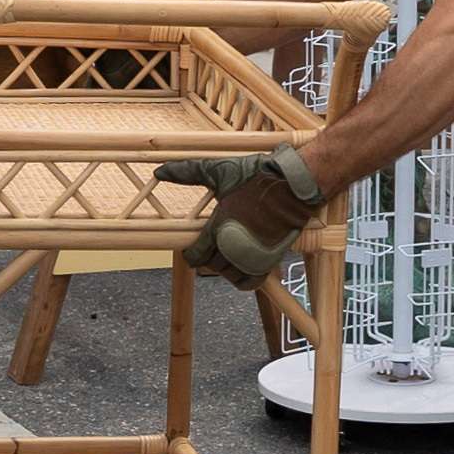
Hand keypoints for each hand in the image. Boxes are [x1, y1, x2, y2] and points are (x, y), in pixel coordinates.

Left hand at [154, 145, 321, 289]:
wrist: (294, 184)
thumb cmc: (257, 176)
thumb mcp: (220, 171)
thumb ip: (187, 173)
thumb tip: (159, 171)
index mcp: (219, 226)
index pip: (195, 256)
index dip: (190, 253)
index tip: (193, 247)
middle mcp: (235, 245)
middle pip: (211, 267)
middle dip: (208, 258)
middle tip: (211, 246)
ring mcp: (253, 255)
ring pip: (229, 275)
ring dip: (224, 268)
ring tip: (227, 254)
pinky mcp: (270, 260)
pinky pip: (250, 283)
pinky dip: (243, 279)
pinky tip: (241, 266)